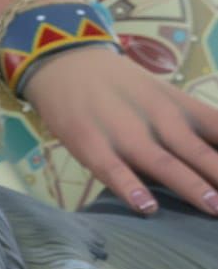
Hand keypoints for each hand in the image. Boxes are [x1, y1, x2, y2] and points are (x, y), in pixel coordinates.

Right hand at [23, 46, 217, 215]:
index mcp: (179, 106)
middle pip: (200, 151)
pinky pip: (112, 169)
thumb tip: (215, 148)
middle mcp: (158, 118)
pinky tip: (145, 206)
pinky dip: (129, 187)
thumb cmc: (118, 85)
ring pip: (163, 162)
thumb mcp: (162, 95)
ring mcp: (123, 132)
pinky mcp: (90, 143)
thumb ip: (192, 124)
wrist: (66, 61)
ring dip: (191, 186)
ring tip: (214, 207)